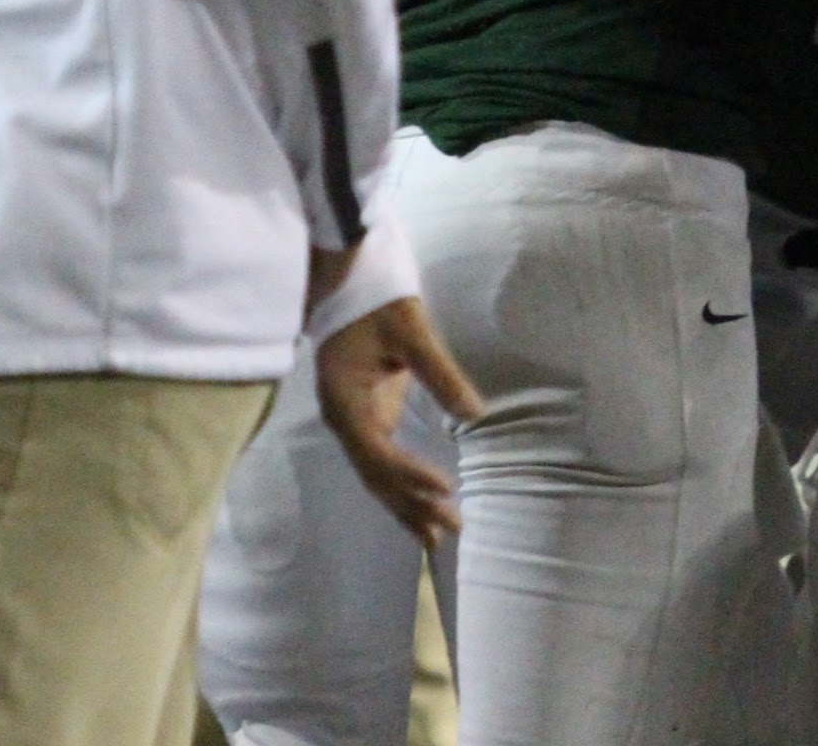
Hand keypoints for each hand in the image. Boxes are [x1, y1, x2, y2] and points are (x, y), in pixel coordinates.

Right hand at [314, 295, 484, 549]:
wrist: (348, 281)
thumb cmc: (380, 301)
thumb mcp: (412, 330)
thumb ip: (441, 372)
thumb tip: (476, 412)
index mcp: (346, 400)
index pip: (378, 451)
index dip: (410, 474)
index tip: (445, 489)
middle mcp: (341, 418)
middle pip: (375, 473)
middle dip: (411, 502)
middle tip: (451, 528)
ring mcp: (348, 419)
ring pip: (374, 473)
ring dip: (404, 503)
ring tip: (437, 536)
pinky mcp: (361, 415)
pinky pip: (379, 460)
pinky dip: (399, 484)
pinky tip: (421, 505)